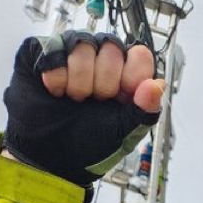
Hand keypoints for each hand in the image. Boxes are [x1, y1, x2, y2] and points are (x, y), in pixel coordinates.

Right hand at [3, 31, 164, 186]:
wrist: (50, 158)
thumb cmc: (87, 146)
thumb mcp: (123, 133)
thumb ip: (144, 110)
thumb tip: (159, 85)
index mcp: (124, 78)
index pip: (139, 54)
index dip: (132, 74)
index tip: (121, 96)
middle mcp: (100, 60)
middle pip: (111, 46)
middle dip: (103, 82)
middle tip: (93, 102)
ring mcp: (72, 53)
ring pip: (83, 44)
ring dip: (78, 81)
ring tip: (73, 98)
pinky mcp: (43, 52)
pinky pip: (53, 47)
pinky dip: (56, 75)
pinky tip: (54, 91)